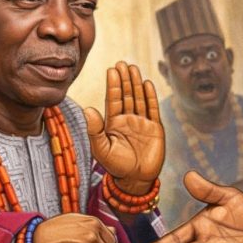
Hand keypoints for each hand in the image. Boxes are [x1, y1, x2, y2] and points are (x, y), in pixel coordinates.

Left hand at [84, 61, 163, 194]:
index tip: (112, 70)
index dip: (113, 85)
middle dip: (124, 79)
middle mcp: (127, 120)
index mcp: (113, 123)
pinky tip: (147, 84)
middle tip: (122, 63)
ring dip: (136, 83)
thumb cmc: (116, 166)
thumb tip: (88, 109)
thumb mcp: (101, 149)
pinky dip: (150, 97)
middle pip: (126, 95)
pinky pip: (153, 109)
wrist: (136, 180)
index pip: (113, 99)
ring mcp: (142, 123)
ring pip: (139, 98)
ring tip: (133, 68)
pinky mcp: (155, 128)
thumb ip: (94, 130)